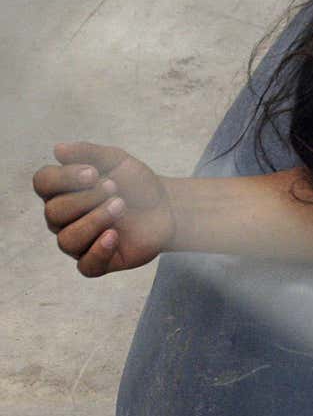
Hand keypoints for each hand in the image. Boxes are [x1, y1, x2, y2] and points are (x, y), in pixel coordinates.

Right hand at [34, 141, 174, 276]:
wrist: (166, 206)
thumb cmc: (135, 183)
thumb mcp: (117, 161)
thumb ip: (89, 153)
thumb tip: (58, 149)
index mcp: (63, 191)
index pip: (43, 183)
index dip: (64, 177)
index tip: (93, 172)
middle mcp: (64, 219)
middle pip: (54, 212)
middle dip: (86, 198)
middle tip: (114, 188)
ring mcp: (79, 242)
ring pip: (67, 240)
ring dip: (95, 220)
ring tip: (120, 205)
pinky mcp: (97, 261)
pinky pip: (86, 266)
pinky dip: (98, 251)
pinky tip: (114, 235)